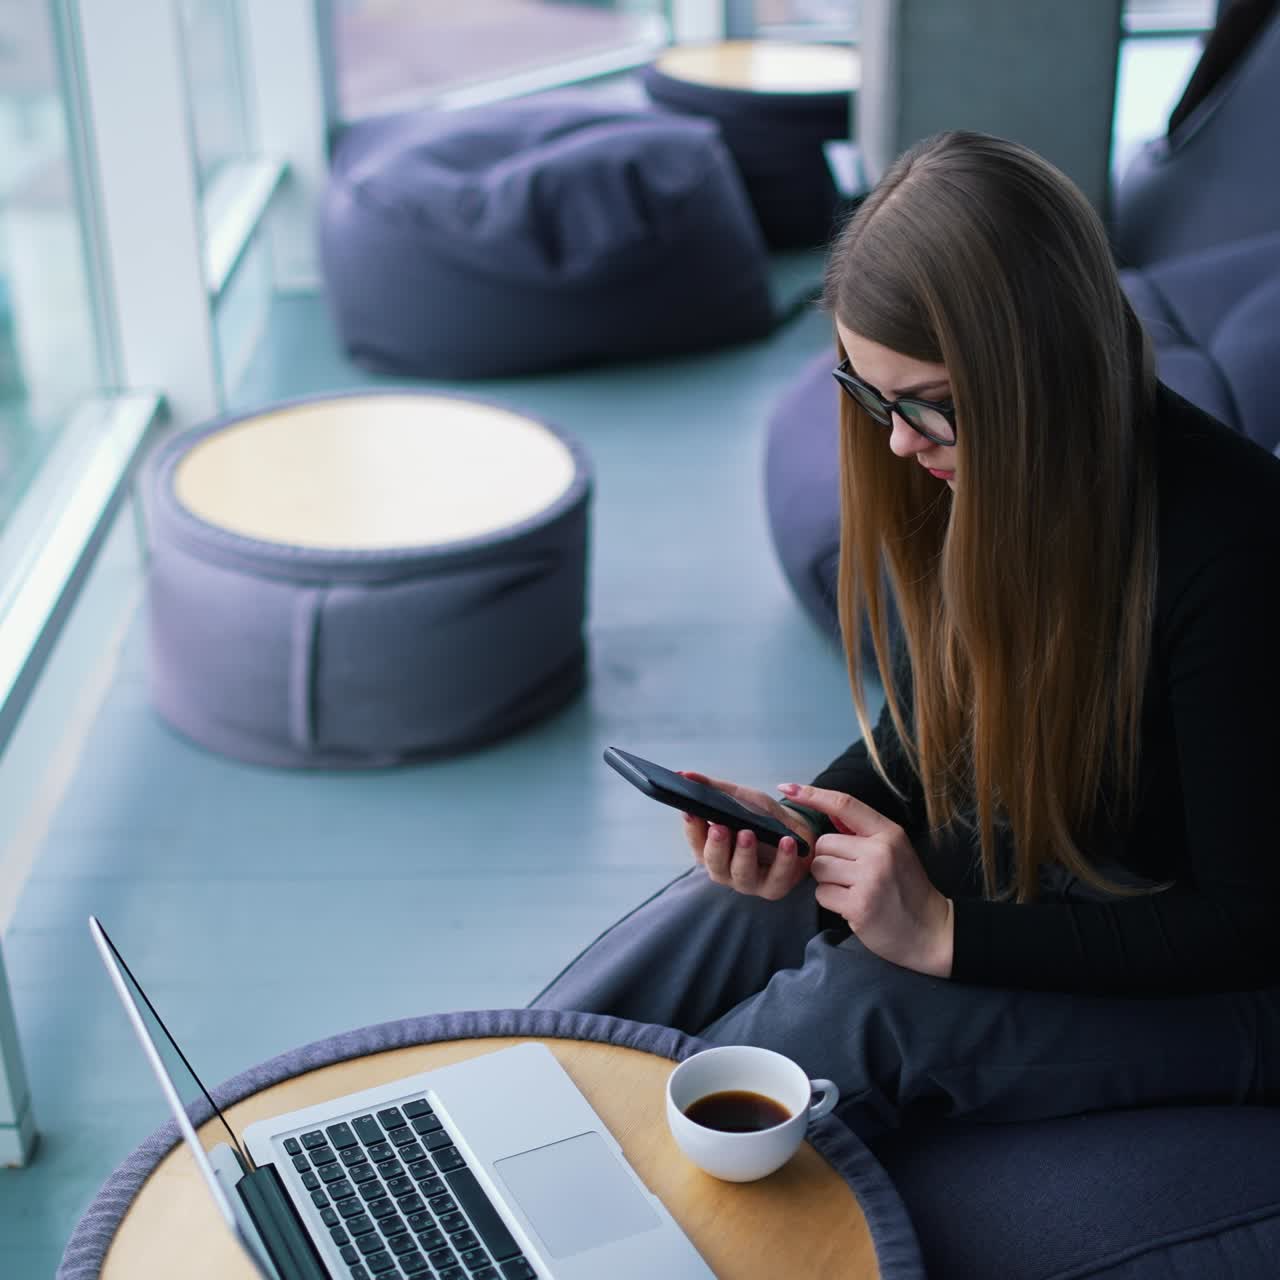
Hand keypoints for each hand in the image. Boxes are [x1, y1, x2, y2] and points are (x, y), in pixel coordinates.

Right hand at [680, 771, 814, 899]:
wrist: (796, 832)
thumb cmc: (761, 817)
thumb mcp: (738, 798)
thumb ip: (713, 788)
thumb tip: (683, 774)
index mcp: (712, 850)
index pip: (696, 842)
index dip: (692, 829)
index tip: (691, 812)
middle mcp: (726, 870)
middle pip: (714, 864)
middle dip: (716, 846)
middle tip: (719, 828)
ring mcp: (749, 882)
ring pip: (742, 874)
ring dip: (744, 854)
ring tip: (748, 833)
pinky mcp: (774, 888)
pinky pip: (778, 876)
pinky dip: (783, 859)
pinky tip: (786, 842)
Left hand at [777, 783, 953, 976]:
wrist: (930, 930)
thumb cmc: (906, 888)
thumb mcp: (894, 850)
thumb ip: (863, 833)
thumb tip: (826, 811)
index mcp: (889, 833)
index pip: (844, 804)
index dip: (813, 794)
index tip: (788, 787)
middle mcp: (879, 851)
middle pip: (823, 844)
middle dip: (828, 860)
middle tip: (852, 876)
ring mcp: (870, 878)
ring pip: (818, 868)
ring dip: (828, 882)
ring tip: (853, 890)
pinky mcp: (859, 905)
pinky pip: (822, 894)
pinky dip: (831, 901)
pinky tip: (852, 906)